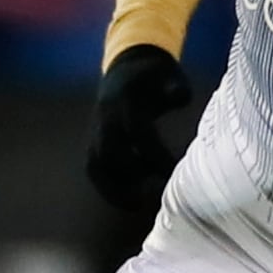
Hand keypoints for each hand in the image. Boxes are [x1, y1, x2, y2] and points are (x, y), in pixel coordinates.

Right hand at [85, 44, 191, 209]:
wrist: (126, 69)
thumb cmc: (155, 77)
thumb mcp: (168, 73)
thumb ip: (175, 87)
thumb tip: (178, 96)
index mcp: (124, 101)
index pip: (138, 133)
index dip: (154, 155)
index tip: (172, 173)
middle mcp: (106, 118)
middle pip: (110, 152)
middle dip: (132, 175)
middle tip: (157, 191)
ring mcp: (96, 130)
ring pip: (96, 165)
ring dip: (114, 187)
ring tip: (138, 204)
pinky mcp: (93, 142)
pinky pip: (93, 169)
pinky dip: (107, 188)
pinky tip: (129, 202)